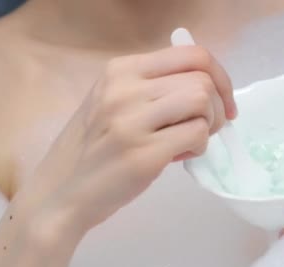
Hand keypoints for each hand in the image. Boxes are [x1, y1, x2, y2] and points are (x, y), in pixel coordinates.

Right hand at [16, 46, 234, 234]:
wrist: (60, 194)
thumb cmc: (91, 150)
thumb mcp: (112, 103)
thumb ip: (151, 89)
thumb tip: (207, 89)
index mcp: (120, 70)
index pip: (191, 54)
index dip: (219, 76)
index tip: (224, 101)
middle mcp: (124, 89)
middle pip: (201, 80)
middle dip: (218, 106)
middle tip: (208, 128)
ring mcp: (131, 121)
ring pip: (202, 102)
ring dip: (210, 124)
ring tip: (191, 140)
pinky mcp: (143, 154)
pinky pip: (196, 134)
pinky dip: (199, 146)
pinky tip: (180, 156)